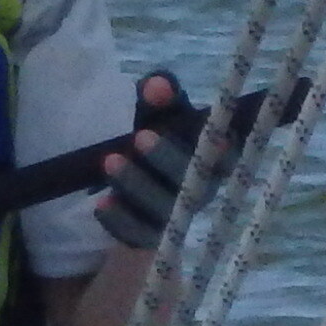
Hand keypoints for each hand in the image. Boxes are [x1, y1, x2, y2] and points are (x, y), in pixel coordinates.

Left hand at [93, 69, 217, 254]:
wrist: (138, 191)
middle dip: (165, 158)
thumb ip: (159, 98)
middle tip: (140, 136)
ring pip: (162, 207)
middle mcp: (202, 191)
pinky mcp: (152, 239)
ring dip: (136, 184)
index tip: (213, 135)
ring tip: (109, 162)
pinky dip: (119, 219)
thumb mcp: (159, 116)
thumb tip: (157, 86)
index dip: (219, 147)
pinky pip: (138, 233)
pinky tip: (101, 204)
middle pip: (191, 180)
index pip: (224, 154)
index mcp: (215, 160)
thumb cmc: (158, 141)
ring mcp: (178, 219)